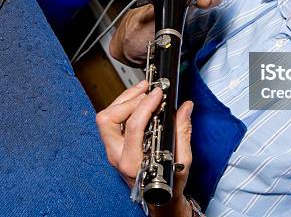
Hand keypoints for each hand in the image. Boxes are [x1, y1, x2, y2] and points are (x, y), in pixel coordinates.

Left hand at [96, 80, 194, 216]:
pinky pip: (111, 121)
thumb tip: (185, 108)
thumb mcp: (182, 162)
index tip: (158, 94)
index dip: (145, 106)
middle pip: (108, 119)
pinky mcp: (113, 145)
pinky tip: (138, 100)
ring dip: (124, 99)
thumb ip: (182, 133)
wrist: (158, 200)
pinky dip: (123, 106)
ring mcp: (112, 150)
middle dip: (129, 100)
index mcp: (132, 163)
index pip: (133, 127)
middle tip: (148, 90)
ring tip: (143, 90)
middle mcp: (117, 156)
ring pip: (106, 118)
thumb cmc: (167, 186)